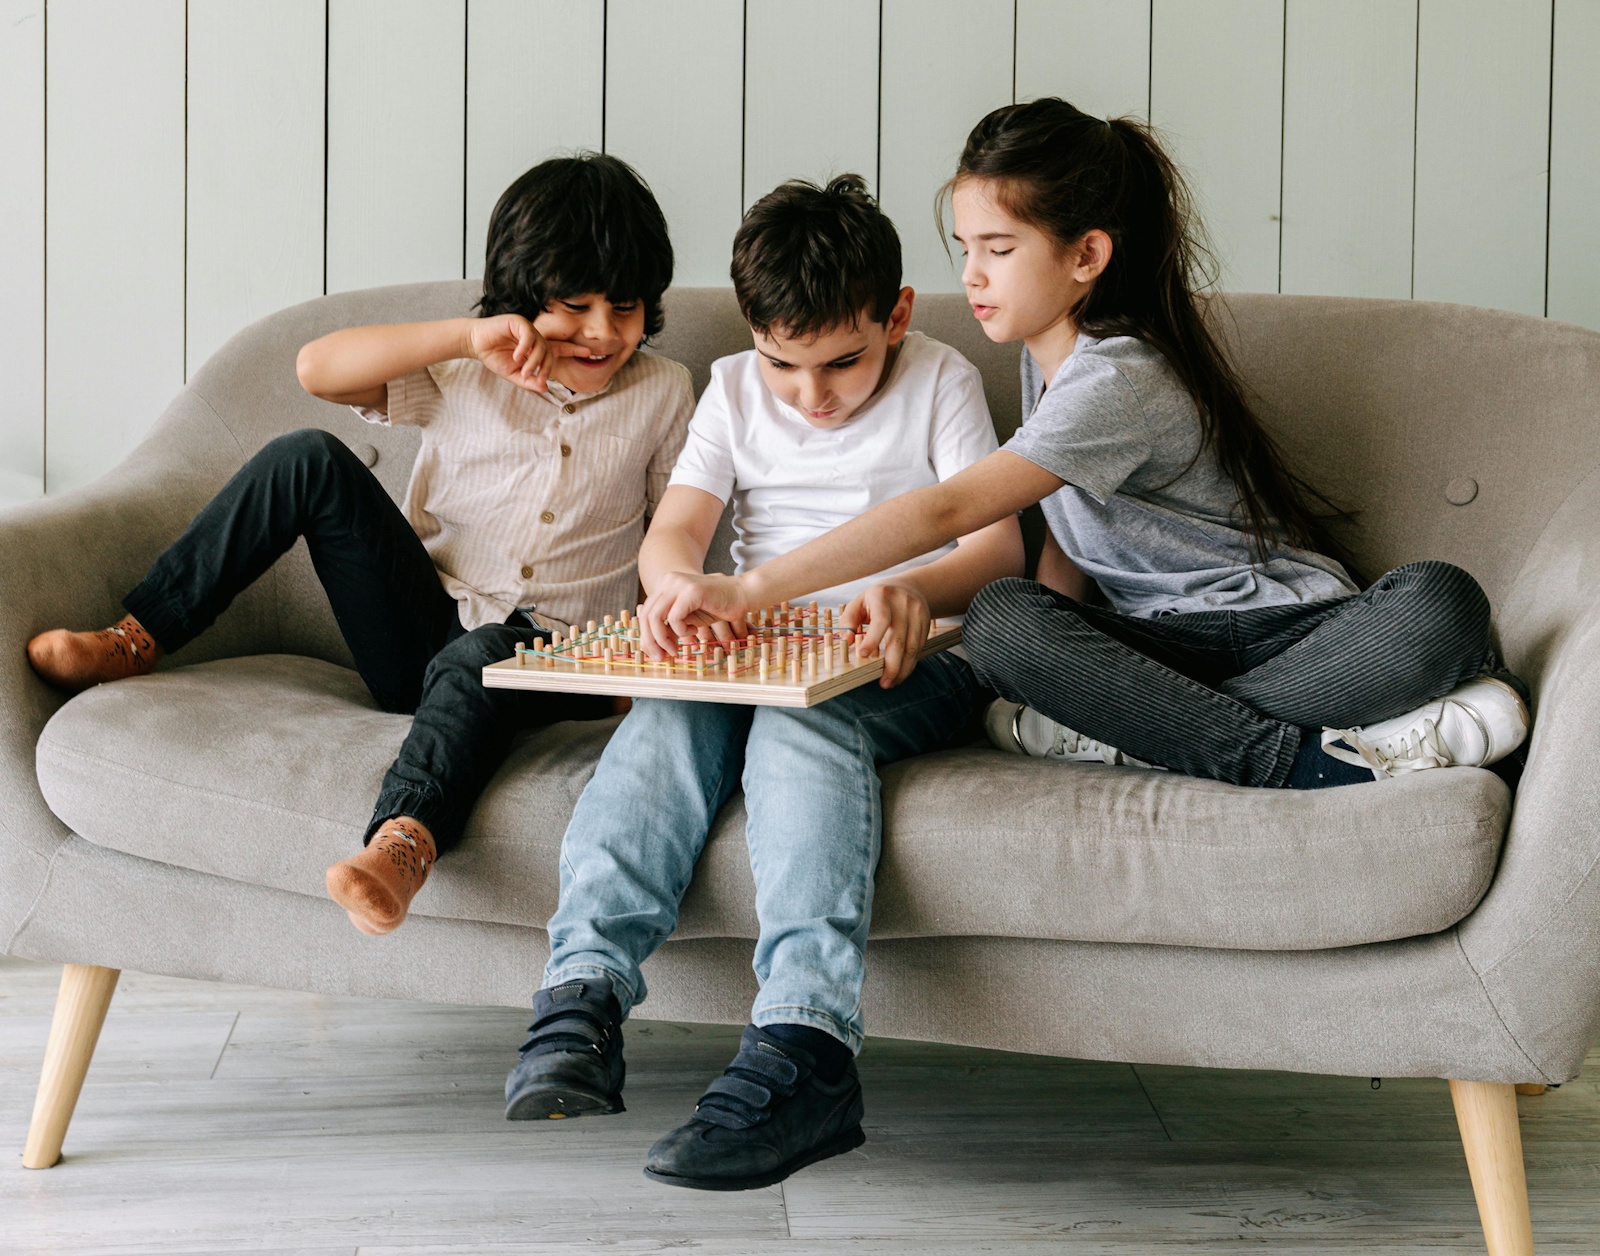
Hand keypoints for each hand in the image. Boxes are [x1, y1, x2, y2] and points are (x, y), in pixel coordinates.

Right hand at [467, 314, 586, 392]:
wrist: (476, 343)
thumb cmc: (495, 357)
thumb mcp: (513, 375)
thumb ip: (529, 381)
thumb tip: (544, 388)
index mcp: (536, 348)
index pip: (558, 349)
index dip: (573, 350)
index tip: (588, 353)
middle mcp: (535, 337)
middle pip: (550, 351)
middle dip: (546, 367)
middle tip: (537, 377)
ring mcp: (528, 328)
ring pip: (541, 345)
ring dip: (535, 361)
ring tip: (524, 370)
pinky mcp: (518, 322)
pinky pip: (529, 336)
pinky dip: (525, 349)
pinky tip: (517, 356)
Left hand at [639, 571, 758, 658]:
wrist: (741, 594)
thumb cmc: (716, 607)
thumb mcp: (687, 619)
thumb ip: (669, 628)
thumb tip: (653, 648)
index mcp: (664, 584)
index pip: (645, 613)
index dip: (647, 636)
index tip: (655, 654)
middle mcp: (667, 580)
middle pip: (646, 616)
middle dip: (651, 641)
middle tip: (661, 657)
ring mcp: (678, 584)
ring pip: (655, 617)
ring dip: (663, 639)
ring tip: (676, 648)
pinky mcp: (690, 591)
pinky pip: (674, 618)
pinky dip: (682, 631)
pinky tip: (695, 630)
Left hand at [842, 581, 930, 687]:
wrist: (910, 587)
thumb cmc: (879, 598)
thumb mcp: (860, 601)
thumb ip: (849, 620)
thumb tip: (845, 640)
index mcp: (883, 596)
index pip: (880, 620)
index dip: (872, 639)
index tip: (863, 655)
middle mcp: (903, 604)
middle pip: (899, 639)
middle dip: (891, 665)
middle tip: (883, 683)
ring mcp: (918, 614)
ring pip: (913, 647)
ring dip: (903, 669)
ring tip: (891, 682)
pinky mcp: (926, 624)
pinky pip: (919, 648)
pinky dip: (910, 663)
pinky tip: (901, 673)